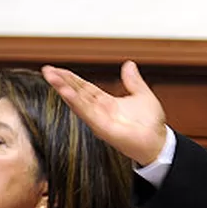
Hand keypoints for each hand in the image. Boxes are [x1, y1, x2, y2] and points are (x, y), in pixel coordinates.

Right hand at [41, 61, 167, 165]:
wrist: (159, 143)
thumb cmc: (151, 124)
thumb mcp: (142, 95)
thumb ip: (133, 81)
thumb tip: (129, 64)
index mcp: (106, 103)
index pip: (83, 87)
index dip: (70, 78)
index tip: (55, 69)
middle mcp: (99, 111)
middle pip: (76, 93)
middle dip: (61, 81)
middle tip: (47, 70)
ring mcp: (99, 120)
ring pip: (78, 102)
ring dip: (64, 89)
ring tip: (51, 77)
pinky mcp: (103, 129)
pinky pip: (87, 113)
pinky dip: (76, 102)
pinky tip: (66, 92)